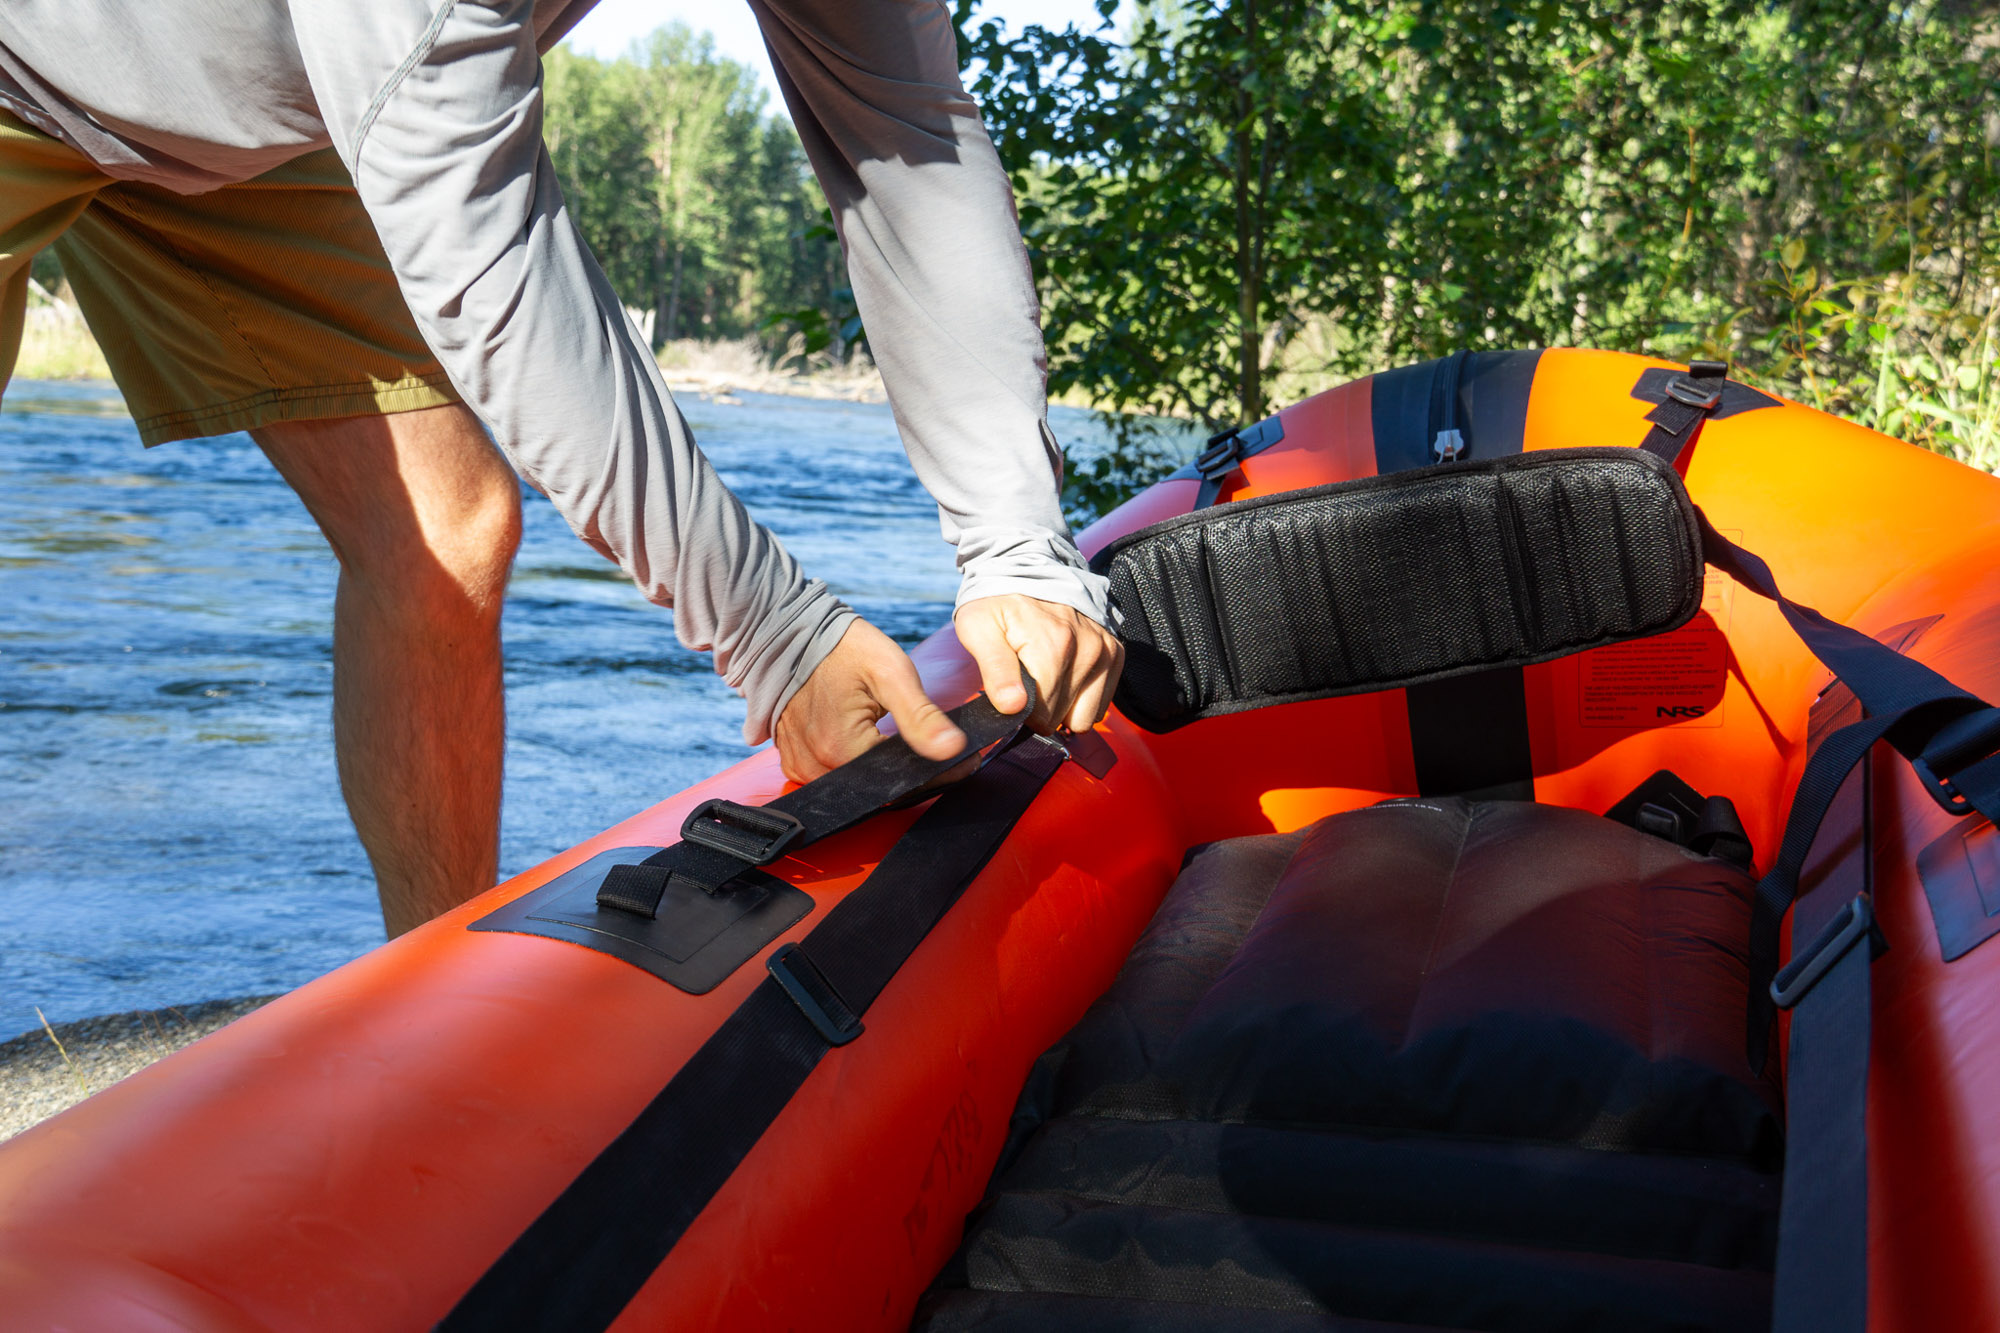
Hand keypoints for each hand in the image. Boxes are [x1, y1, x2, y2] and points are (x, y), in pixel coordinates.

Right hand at [773, 618, 966, 782]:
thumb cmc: (840, 647)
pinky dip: (854, 763)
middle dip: (907, 768)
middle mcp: (816, 767)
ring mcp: (801, 766)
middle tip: (920, 734)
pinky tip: (864, 737)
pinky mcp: (794, 761)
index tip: (959, 757)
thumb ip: (921, 716)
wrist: (788, 632)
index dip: (935, 772)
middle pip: (878, 787)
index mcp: (840, 750)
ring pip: (857, 785)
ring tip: (888, 731)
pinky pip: (833, 776)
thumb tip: (953, 750)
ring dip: (880, 768)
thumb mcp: (890, 672)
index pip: (902, 781)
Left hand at [955, 594, 1123, 734]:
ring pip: (1085, 717)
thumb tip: (1013, 707)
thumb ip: (995, 670)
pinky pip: (1100, 703)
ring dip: (1064, 705)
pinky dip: (1081, 695)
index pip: (1043, 715)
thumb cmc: (996, 601)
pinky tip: (1064, 672)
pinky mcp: (1115, 652)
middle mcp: (1088, 649)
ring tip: (1045, 676)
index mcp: (1054, 646)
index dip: (1022, 711)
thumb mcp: (978, 628)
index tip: (1011, 689)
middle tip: (1026, 679)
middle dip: (1042, 708)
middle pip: (1063, 718)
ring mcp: (1105, 651)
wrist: (1027, 567)